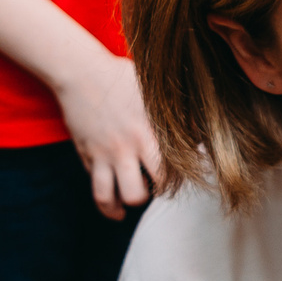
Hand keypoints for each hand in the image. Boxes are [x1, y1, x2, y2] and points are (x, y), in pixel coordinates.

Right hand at [53, 48, 161, 219]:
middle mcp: (123, 149)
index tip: (176, 178)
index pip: (165, 175)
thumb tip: (201, 131)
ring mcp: (101, 155)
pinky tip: (112, 203)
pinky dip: (104, 199)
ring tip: (126, 209)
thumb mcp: (153, 90)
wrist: (79, 71)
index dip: (173, 183)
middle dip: (148, 197)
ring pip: (108, 198)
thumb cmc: (120, 77)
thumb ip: (177, 113)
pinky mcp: (85, 155)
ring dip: (120, 207)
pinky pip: (94, 186)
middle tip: (153, 189)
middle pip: (137, 194)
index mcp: (145, 133)